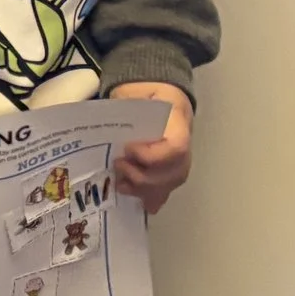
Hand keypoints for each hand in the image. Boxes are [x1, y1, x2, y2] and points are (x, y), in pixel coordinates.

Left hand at [112, 81, 194, 213]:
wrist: (159, 92)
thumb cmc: (144, 91)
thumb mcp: (135, 91)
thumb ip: (127, 107)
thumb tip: (109, 124)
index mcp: (177, 119)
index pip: (177, 147)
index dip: (153, 155)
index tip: (128, 149)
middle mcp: (186, 142)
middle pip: (174, 172)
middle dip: (144, 176)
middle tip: (118, 165)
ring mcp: (181, 157)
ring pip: (171, 183)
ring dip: (145, 189)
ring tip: (121, 184)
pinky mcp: (172, 166)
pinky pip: (168, 187)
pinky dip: (155, 198)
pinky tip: (143, 205)